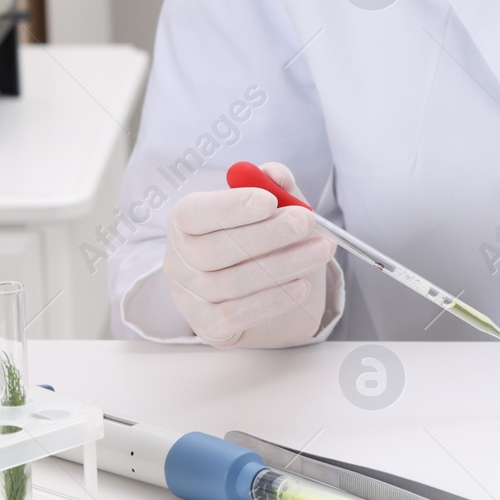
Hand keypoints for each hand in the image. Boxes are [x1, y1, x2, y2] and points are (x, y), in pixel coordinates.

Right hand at [163, 162, 336, 346]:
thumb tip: (275, 173)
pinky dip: (274, 300)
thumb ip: (275, 188)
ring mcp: (189, 296)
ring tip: (320, 250)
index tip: (270, 200)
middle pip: (215, 249)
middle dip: (267, 234)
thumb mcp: (271, 211)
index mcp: (185, 222)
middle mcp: (179, 259)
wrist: (264, 294)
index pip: (196, 213)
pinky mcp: (208, 327)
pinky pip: (238, 314)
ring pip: (232, 282)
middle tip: (307, 222)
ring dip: (283, 265)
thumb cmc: (261, 242)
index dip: (231, 207)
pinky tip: (302, 286)